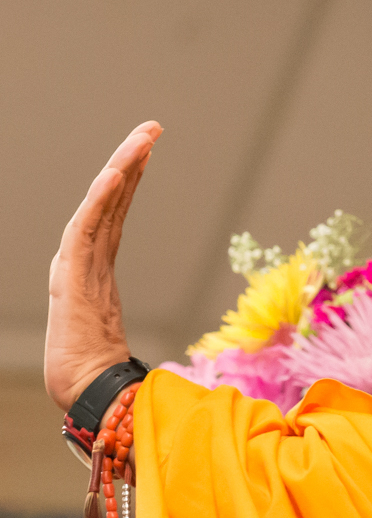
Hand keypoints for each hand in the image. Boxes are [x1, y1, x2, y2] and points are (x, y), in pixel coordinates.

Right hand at [45, 121, 162, 411]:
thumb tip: (105, 295)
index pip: (115, 211)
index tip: (147, 149)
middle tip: (151, 128)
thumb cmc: (89, 363)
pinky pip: (88, 230)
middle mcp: (85, 258)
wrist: (84, 389)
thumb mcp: (102, 321)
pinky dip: (99, 200)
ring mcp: (78, 266)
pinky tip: (114, 174)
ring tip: (142, 139)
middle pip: (109, 199)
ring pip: (100, 206)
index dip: (129, 179)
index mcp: (95, 264)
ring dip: (120, 170)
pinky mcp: (73, 278)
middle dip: (129, 160)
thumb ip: (103, 301)